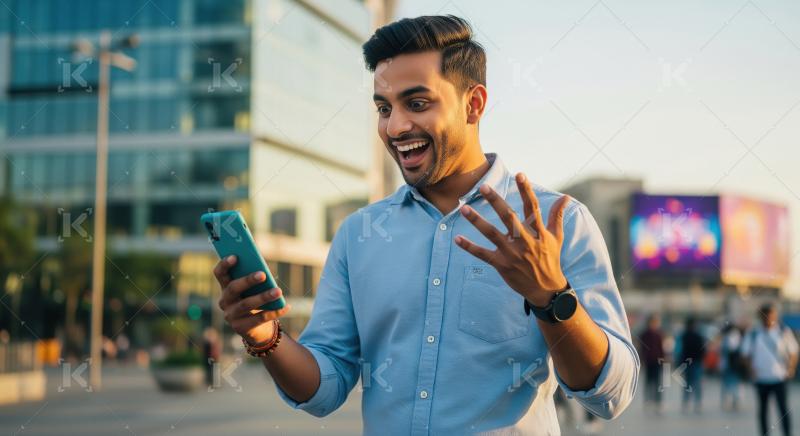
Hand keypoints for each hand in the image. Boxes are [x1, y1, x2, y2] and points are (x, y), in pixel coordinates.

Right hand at [214, 256, 290, 344]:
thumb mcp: (253, 290)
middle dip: (248, 280)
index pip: (219, 274)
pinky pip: (259, 318)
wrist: (256, 329)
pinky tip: (285, 306)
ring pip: (246, 304)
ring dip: (263, 297)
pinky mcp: (241, 328)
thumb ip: (255, 280)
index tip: (235, 256)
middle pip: (233, 288)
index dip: (224, 264)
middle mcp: (224, 301)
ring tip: (278, 291)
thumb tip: (264, 271)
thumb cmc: (255, 300)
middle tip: (263, 274)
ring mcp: (231, 316)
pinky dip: (274, 312)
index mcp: (225, 287)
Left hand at [455, 172, 570, 306]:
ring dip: (477, 221)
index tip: (520, 174)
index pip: (532, 207)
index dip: (526, 191)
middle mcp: (524, 241)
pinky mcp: (502, 265)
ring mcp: (512, 253)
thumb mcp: (556, 237)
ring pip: (492, 234)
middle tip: (483, 187)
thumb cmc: (550, 259)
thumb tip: (566, 197)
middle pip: (509, 217)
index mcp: (538, 232)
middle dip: (496, 201)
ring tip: (464, 209)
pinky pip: (483, 254)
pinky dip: (470, 247)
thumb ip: (556, 216)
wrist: (546, 289)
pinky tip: (457, 238)